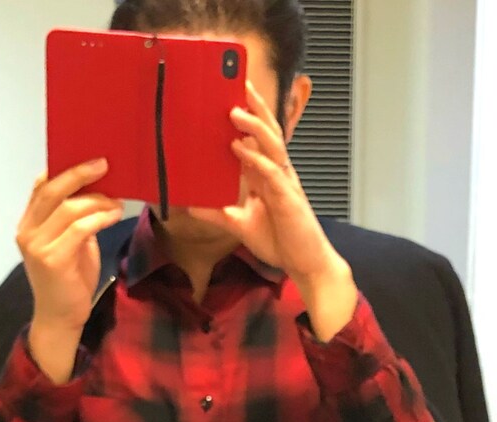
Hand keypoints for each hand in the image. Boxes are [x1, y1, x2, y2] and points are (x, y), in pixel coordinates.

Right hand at [16, 160, 123, 332]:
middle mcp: (27, 232)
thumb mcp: (71, 244)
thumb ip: (75, 220)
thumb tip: (96, 191)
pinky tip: (114, 214)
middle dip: (78, 174)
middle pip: (51, 191)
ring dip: (97, 200)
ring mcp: (37, 246)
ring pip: (68, 208)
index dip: (62, 169)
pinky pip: (79, 229)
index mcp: (28, 225)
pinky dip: (100, 218)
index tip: (87, 158)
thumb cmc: (70, 281)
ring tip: (116, 200)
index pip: (41, 187)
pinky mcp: (52, 259)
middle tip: (103, 164)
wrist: (62, 318)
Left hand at [187, 80, 346, 290]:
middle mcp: (278, 174)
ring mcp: (285, 184)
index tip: (230, 95)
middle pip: (268, 132)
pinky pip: (272, 172)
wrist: (305, 264)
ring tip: (234, 110)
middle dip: (254, 107)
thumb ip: (218, 214)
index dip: (248, 117)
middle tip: (238, 83)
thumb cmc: (281, 242)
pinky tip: (241, 147)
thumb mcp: (240, 225)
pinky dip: (256, 159)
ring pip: (272, 145)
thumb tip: (191, 206)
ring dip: (254, 126)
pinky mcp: (288, 199)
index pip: (257, 139)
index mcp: (268, 176)